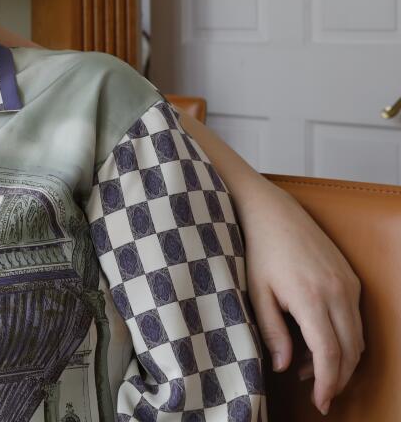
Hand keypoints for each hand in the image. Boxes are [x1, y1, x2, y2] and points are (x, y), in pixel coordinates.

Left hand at [238, 183, 363, 413]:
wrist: (272, 212)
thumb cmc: (257, 251)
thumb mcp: (256, 293)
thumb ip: (272, 332)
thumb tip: (283, 367)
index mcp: (311, 298)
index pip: (330, 353)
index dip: (328, 383)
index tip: (320, 402)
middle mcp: (337, 292)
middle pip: (351, 351)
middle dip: (338, 378)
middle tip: (318, 395)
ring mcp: (348, 284)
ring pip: (358, 337)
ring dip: (342, 360)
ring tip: (311, 371)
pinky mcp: (350, 279)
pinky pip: (355, 320)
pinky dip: (345, 339)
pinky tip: (319, 344)